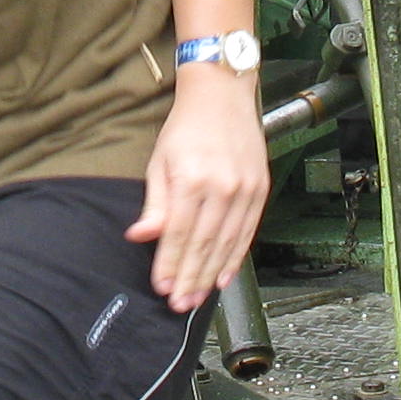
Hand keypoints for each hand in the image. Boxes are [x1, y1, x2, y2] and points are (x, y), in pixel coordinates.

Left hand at [130, 74, 270, 309]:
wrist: (222, 96)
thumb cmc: (186, 127)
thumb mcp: (159, 161)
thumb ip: (155, 203)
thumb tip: (141, 236)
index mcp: (192, 179)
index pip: (179, 234)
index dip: (170, 264)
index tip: (161, 287)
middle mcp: (222, 187)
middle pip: (204, 244)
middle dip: (190, 278)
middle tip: (178, 303)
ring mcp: (245, 190)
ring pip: (227, 244)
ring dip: (211, 274)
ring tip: (197, 297)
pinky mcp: (259, 190)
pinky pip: (247, 232)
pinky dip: (235, 258)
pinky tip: (224, 277)